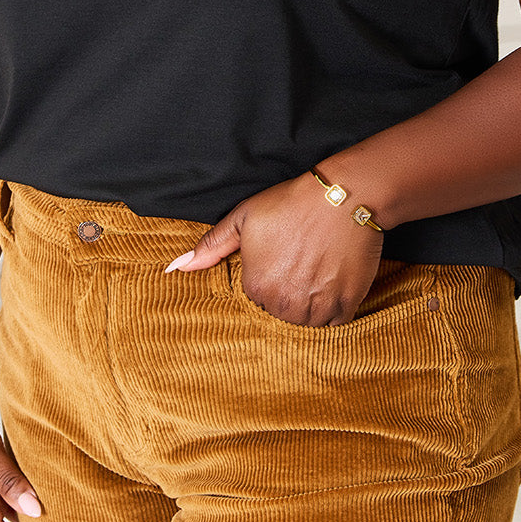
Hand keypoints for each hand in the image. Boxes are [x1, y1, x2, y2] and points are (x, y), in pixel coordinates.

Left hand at [164, 173, 383, 325]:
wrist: (343, 197)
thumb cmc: (291, 204)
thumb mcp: (243, 218)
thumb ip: (211, 246)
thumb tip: (176, 268)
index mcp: (255, 286)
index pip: (255, 299)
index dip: (268, 278)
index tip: (280, 259)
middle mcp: (283, 304)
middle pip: (281, 314)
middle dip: (288, 294)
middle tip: (301, 264)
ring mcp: (315, 307)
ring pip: (307, 323)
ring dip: (310, 305)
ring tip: (317, 273)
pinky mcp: (345, 305)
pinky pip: (335, 324)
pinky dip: (334, 310)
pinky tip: (333, 283)